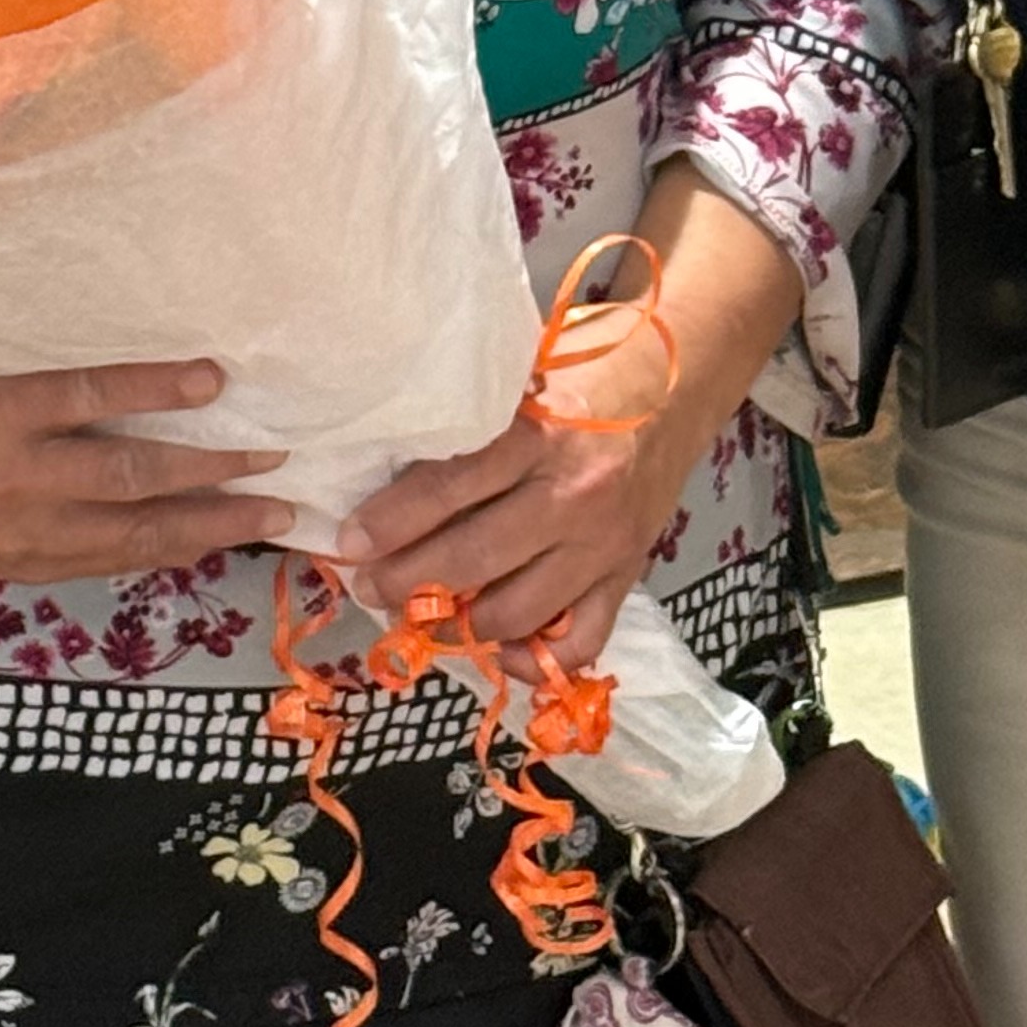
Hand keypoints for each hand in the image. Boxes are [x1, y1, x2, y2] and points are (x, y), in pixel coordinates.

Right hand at [0, 352, 292, 586]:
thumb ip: (34, 365)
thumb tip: (119, 341)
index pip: (91, 398)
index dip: (158, 387)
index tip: (218, 376)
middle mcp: (12, 481)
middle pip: (129, 478)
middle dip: (211, 471)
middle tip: (276, 458)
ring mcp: (20, 536)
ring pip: (131, 535)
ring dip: (207, 525)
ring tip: (270, 512)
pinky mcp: (21, 569)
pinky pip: (106, 561)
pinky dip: (160, 549)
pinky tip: (205, 539)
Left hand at [334, 322, 689, 675]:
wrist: (678, 379)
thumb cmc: (584, 368)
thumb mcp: (523, 371)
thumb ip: (473, 418)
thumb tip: (387, 460)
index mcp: (539, 432)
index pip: (450, 487)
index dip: (391, 522)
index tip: (349, 542)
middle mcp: (572, 494)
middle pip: (473, 557)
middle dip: (407, 581)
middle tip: (368, 587)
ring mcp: (602, 543)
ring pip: (516, 609)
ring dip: (456, 625)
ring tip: (418, 616)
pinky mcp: (627, 574)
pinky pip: (580, 641)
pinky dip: (534, 657)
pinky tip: (498, 649)